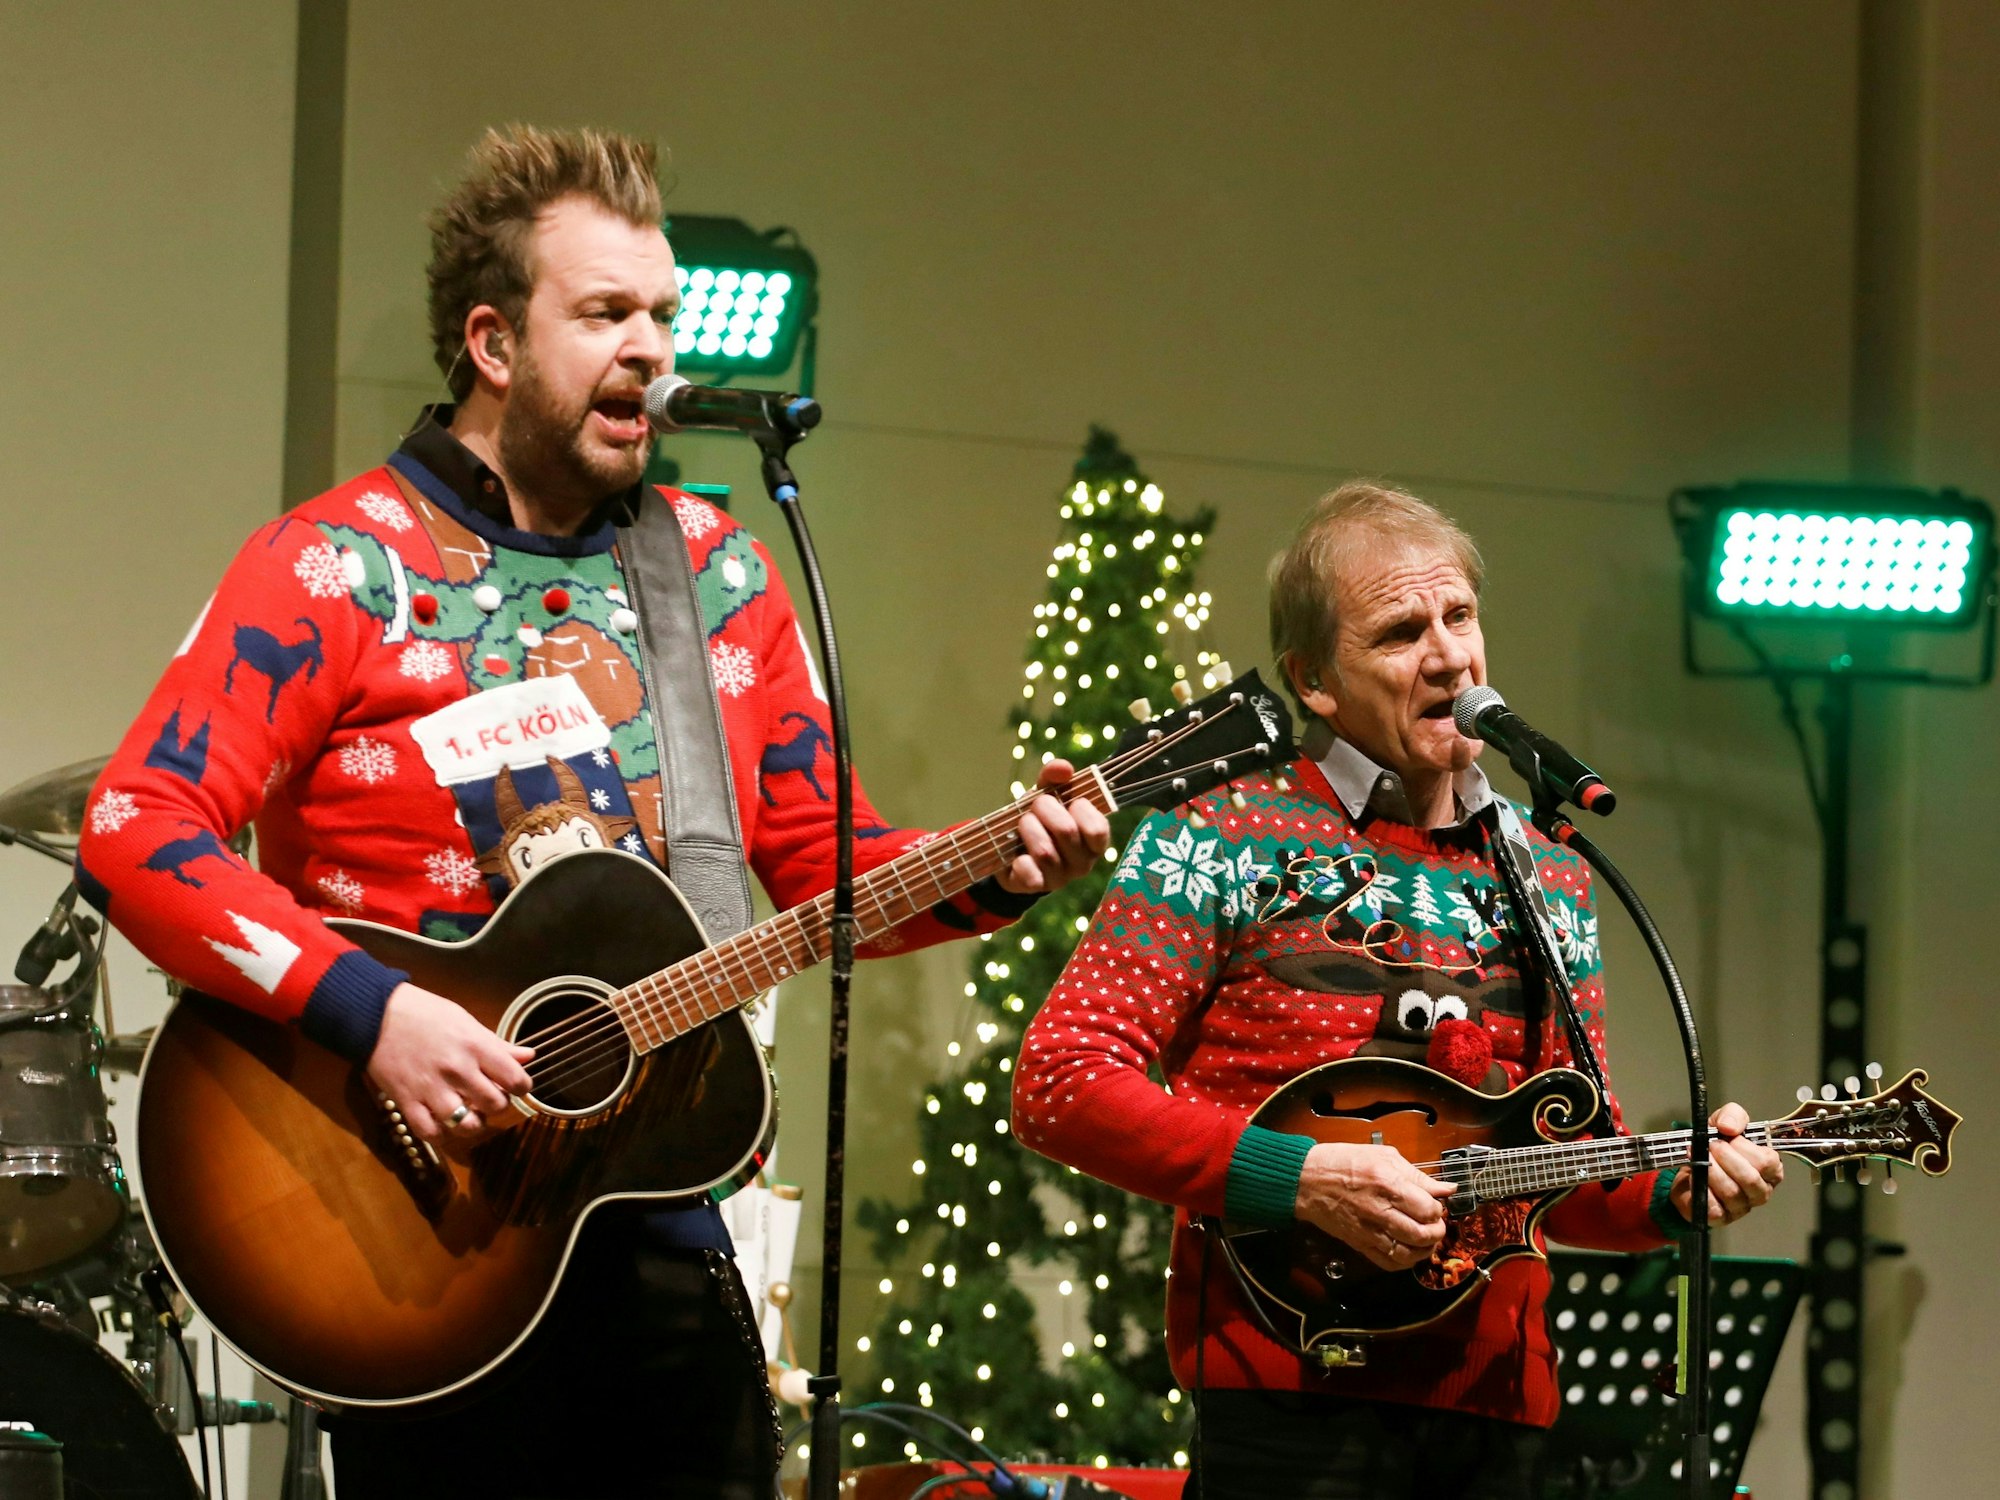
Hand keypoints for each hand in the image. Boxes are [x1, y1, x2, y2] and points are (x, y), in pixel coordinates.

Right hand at [364, 983, 534, 1141]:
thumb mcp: (466, 1021)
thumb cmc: (425, 1013)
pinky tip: (444, 1123)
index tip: (515, 1085)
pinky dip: (441, 1133)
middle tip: (488, 1097)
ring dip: (472, 1123)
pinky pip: (431, 1133)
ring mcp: (431, 1089)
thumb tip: (529, 1056)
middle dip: (497, 1104)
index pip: (515, 1079)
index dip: (521, 1087)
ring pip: (466, 1125)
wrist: (376, 1014)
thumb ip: (498, 1044)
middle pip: (495, 1105)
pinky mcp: (407, 1102)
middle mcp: (457, 1070)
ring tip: (469, 1113)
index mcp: (476, 1046)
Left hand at [996, 760, 1111, 895]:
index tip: (1068, 801)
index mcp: (1094, 841)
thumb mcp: (1047, 796)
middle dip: (1044, 810)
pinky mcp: (1038, 887)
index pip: (1097, 829)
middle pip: (1066, 831)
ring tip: (1022, 824)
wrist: (1011, 851)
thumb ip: (1054, 778)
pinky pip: (1030, 873)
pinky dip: (1019, 860)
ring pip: (1044, 851)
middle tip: (1034, 807)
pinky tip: (1017, 856)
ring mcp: (1062, 878)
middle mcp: (1083, 862)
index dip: (1079, 808)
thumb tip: (1064, 767)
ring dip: (1027, 830)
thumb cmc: (1039, 820)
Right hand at [1295, 1141, 1457, 1270]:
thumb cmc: (1343, 1162)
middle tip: (1435, 1224)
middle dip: (1436, 1232)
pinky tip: (1408, 1251)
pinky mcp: (1360, 1243)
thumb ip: (1417, 1176)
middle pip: (1422, 1235)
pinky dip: (1404, 1262)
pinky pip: (1389, 1263)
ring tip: (1425, 1240)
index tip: (1434, 1205)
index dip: (1437, 1209)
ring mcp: (1369, 1231)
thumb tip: (1446, 1188)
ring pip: (1408, 1254)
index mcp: (1388, 1184)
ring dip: (1424, 1250)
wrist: (1307, 1180)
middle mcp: (1381, 1210)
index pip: (1428, 1209)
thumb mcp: (1383, 1156)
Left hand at [1670, 1102, 1783, 1227]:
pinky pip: (1714, 1208)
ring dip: (1710, 1171)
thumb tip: (1728, 1126)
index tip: (1725, 1136)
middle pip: (1750, 1179)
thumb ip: (1732, 1116)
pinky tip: (1693, 1176)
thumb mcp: (1723, 1122)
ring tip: (1697, 1157)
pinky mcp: (1721, 1218)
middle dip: (1726, 1159)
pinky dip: (1701, 1189)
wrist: (1688, 1168)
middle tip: (1709, 1146)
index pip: (1767, 1162)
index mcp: (1769, 1169)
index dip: (1744, 1148)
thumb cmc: (1715, 1147)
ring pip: (1731, 1192)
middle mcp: (1760, 1191)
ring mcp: (1742, 1207)